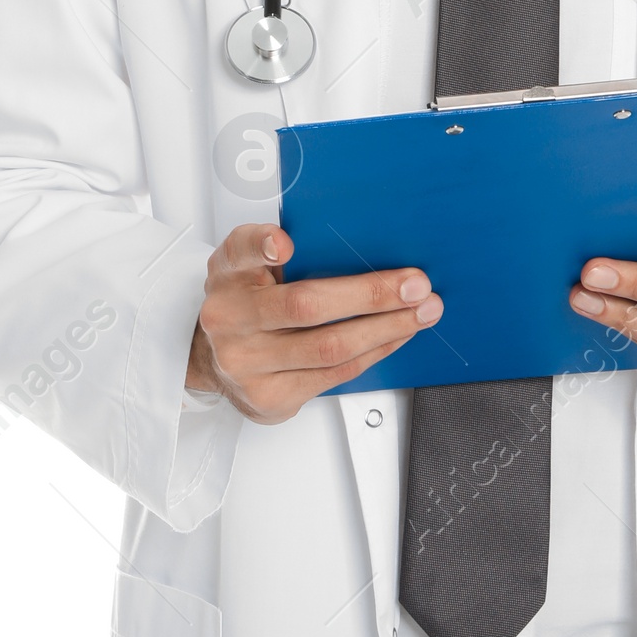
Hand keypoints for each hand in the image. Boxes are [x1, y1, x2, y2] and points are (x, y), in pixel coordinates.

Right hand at [187, 223, 442, 424]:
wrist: (216, 358)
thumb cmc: (245, 301)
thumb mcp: (246, 262)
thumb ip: (270, 244)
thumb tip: (318, 239)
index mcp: (228, 274)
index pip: (240, 251)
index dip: (262, 245)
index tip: (285, 244)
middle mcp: (230, 320)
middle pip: (305, 306)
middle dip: (370, 295)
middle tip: (415, 285)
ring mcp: (248, 364)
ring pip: (329, 347)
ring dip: (385, 328)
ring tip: (420, 313)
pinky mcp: (270, 398)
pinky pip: (335, 375)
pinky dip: (374, 352)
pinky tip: (395, 336)